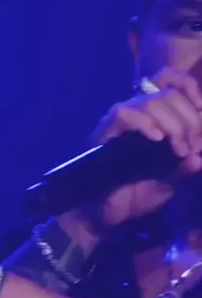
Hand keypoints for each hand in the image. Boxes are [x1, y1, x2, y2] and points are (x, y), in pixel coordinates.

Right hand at [90, 67, 201, 226]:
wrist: (108, 216)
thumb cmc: (138, 195)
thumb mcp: (172, 180)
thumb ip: (186, 165)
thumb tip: (200, 156)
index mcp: (154, 117)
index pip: (171, 81)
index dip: (190, 89)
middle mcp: (137, 113)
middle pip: (168, 94)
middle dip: (188, 120)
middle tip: (190, 148)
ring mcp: (120, 123)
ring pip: (150, 102)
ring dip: (172, 125)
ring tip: (177, 149)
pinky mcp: (104, 133)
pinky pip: (124, 115)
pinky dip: (144, 123)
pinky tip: (155, 139)